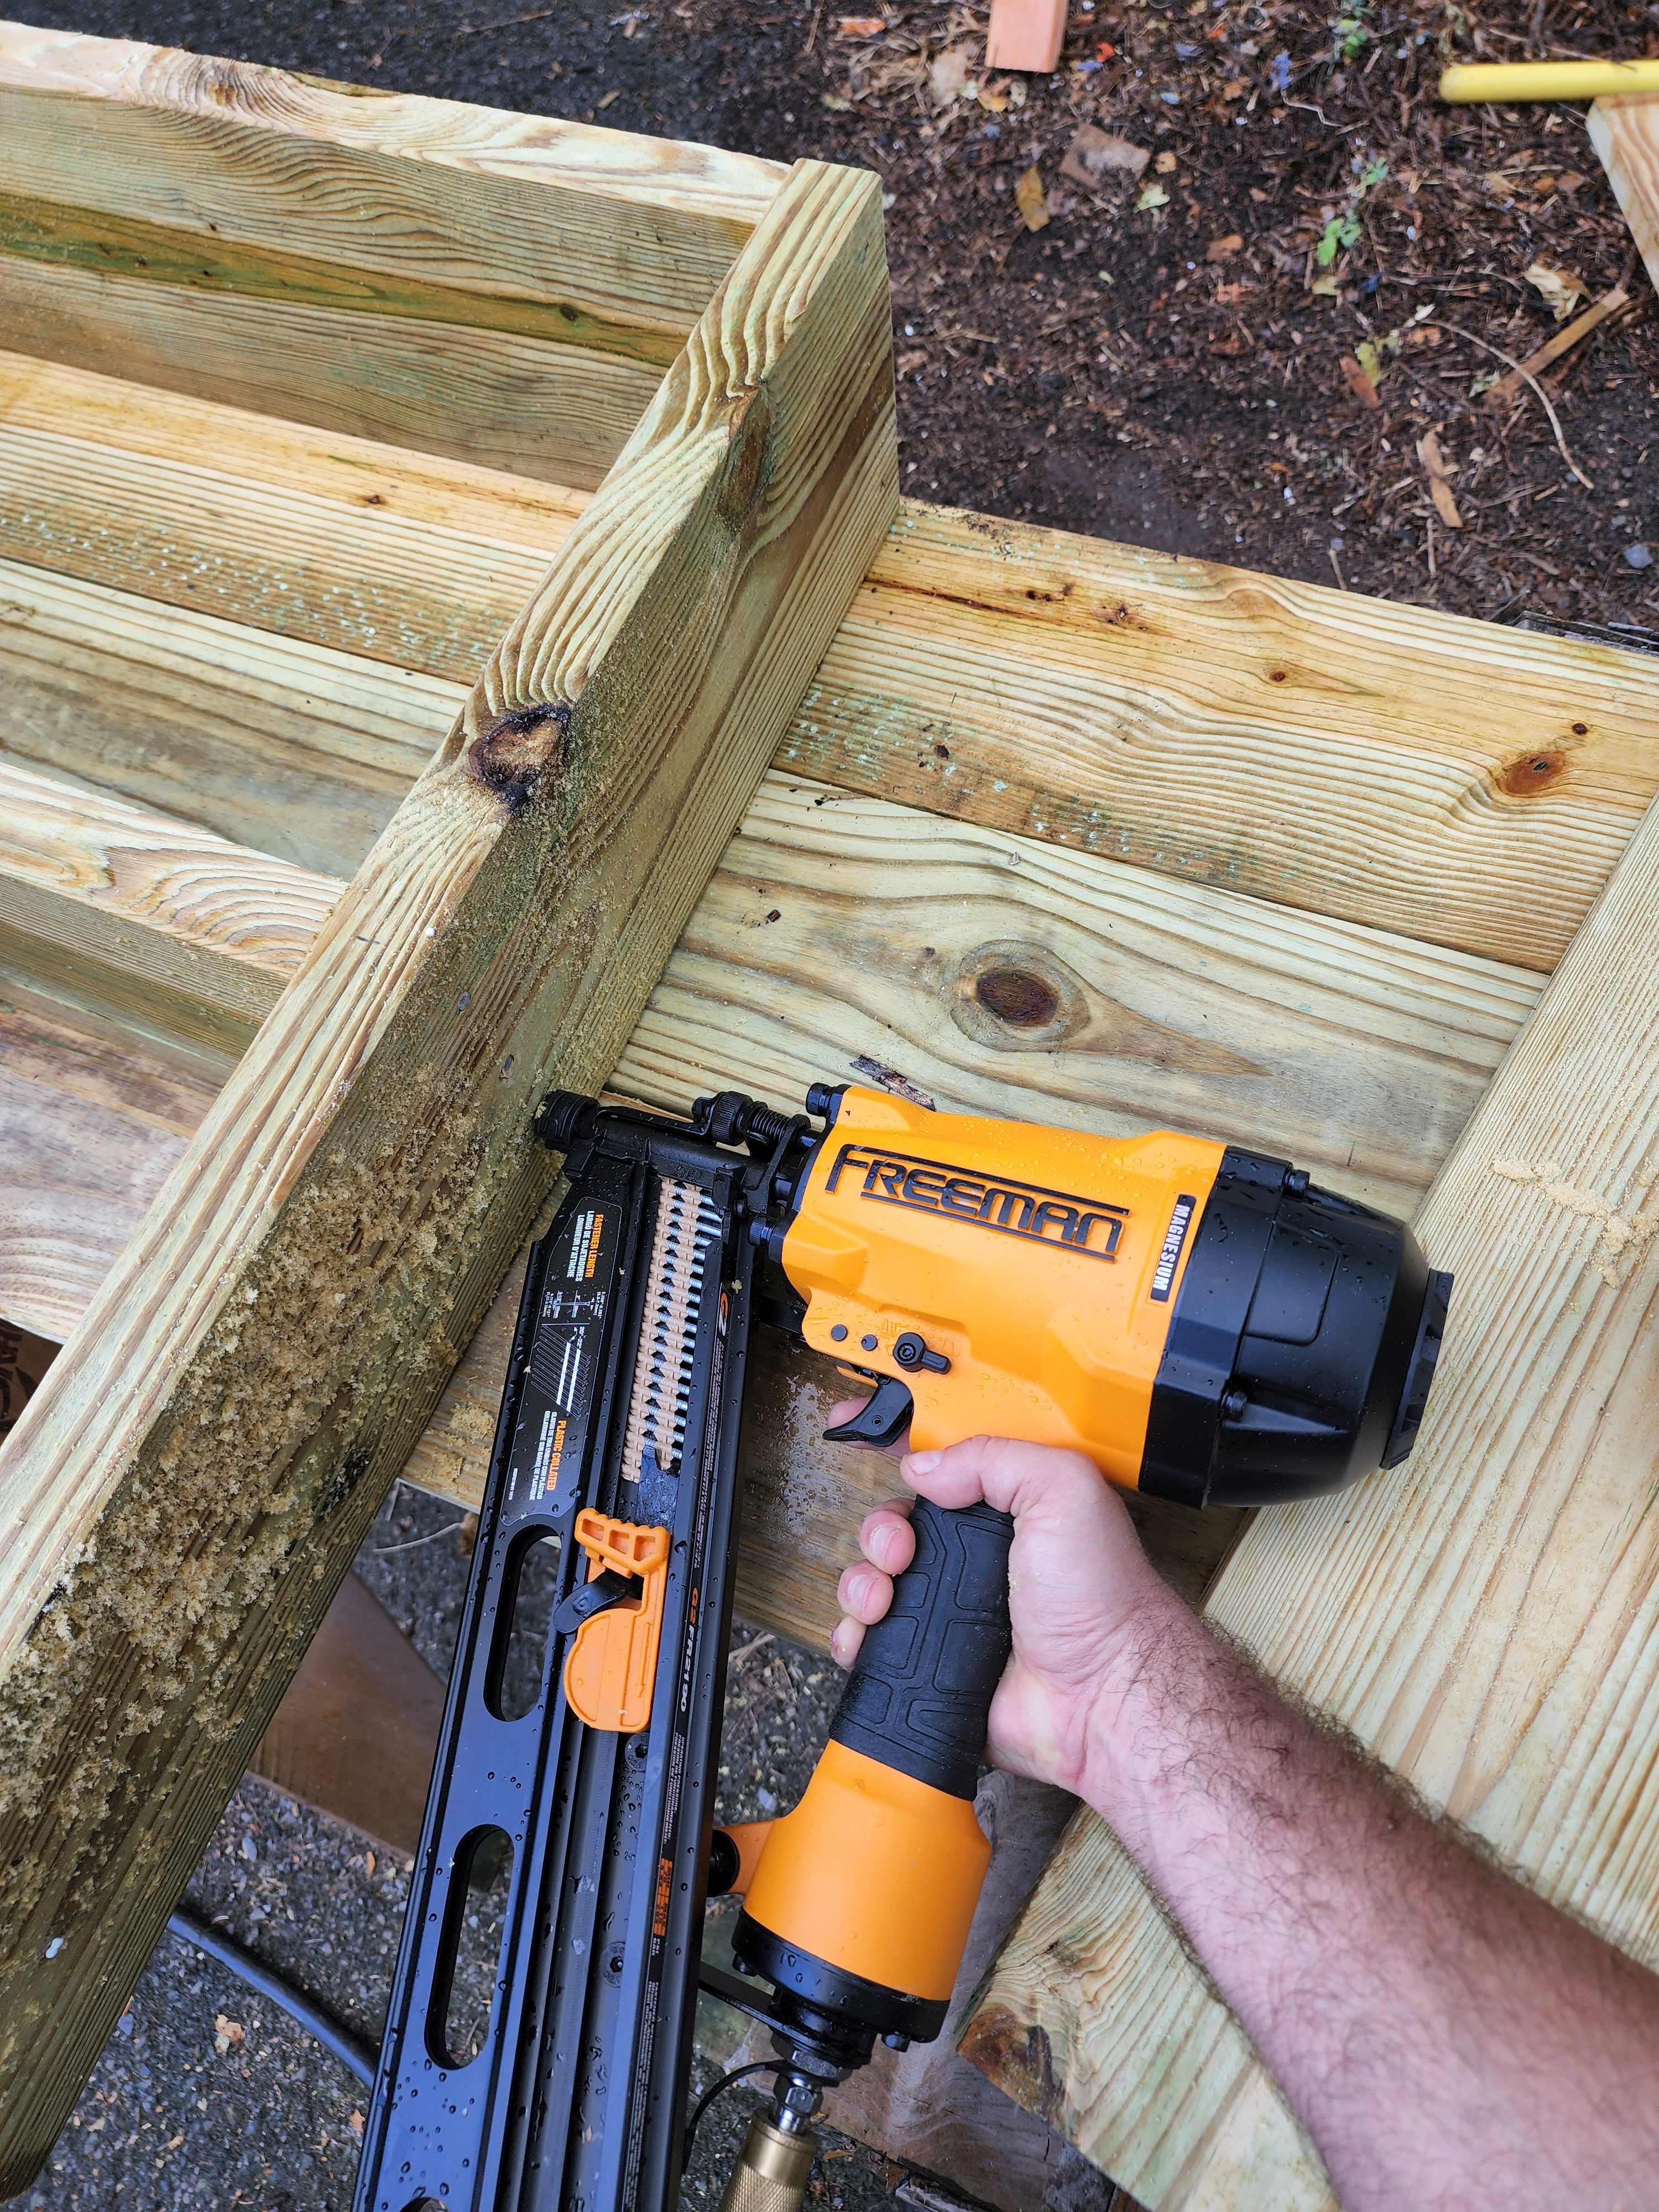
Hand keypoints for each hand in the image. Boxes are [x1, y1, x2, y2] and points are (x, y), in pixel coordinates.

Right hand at [831, 1409, 1176, 1793]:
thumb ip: (995, 1457)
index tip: (852, 1424)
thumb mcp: (1063, 1489)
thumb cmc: (1101, 1597)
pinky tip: (873, 1633)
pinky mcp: (931, 1660)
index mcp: (1006, 1509)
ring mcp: (950, 1610)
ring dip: (865, 1581)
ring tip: (887, 1597)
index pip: (941, 1462)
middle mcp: (975, 1557)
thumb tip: (925, 1467)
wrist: (1100, 1695)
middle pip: (896, 1524)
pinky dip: (857, 1635)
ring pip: (874, 1580)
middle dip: (882, 1528)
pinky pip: (871, 1642)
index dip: (895, 1441)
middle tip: (900, 1548)